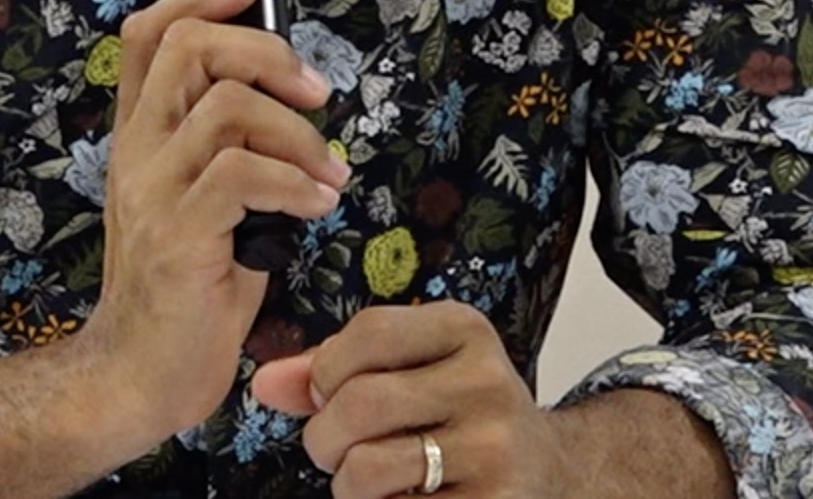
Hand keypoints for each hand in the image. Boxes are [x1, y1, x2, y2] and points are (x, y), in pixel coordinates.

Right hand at [68, 0, 345, 451]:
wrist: (135, 375)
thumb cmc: (183, 291)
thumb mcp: (199, 203)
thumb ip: (225, 149)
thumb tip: (290, 103)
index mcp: (140, 138)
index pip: (146, 36)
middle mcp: (138, 152)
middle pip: (188, 48)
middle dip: (266, 52)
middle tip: (314, 92)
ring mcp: (153, 191)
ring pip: (230, 109)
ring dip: (300, 135)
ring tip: (328, 174)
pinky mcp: (179, 235)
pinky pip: (243, 175)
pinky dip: (296, 183)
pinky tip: (318, 206)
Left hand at [248, 302, 567, 498]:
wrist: (547, 472)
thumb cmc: (458, 417)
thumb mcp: (410, 371)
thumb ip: (333, 370)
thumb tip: (264, 383)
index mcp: (464, 329)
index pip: (366, 334)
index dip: (326, 372)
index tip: (329, 395)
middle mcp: (487, 381)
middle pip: (358, 403)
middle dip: (325, 438)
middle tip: (337, 452)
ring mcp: (495, 448)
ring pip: (366, 468)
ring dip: (348, 486)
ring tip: (370, 483)